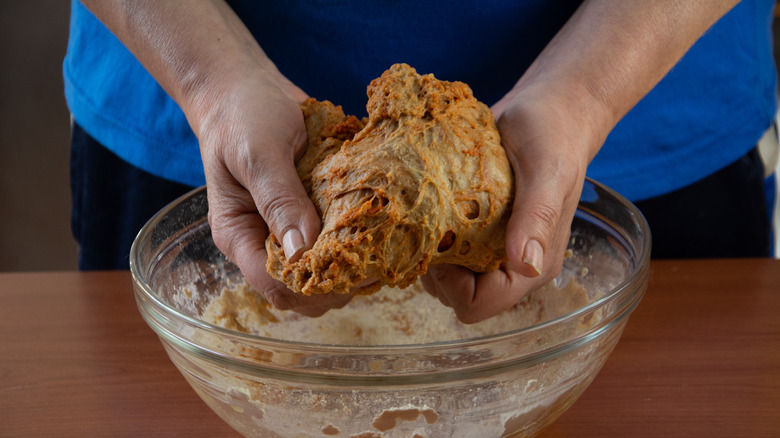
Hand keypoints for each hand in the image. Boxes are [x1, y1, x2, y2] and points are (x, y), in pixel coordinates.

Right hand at [195, 66, 353, 316]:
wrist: (247, 85)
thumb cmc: (243, 115)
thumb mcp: (259, 153)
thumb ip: (279, 200)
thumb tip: (301, 251)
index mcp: (240, 236)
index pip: (276, 286)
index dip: (315, 287)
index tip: (354, 268)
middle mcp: (263, 241)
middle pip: (303, 289)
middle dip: (339, 282)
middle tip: (377, 259)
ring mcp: (288, 230)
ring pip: (322, 271)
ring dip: (352, 264)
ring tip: (381, 245)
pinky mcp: (310, 214)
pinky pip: (334, 242)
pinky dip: (355, 241)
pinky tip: (377, 229)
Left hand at [422, 94, 589, 322]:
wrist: (549, 108)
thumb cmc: (554, 136)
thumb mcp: (548, 172)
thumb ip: (537, 218)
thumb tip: (527, 266)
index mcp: (532, 265)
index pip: (480, 304)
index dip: (452, 285)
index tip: (442, 241)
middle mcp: (510, 263)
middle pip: (456, 295)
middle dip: (435, 268)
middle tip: (431, 221)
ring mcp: (490, 247)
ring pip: (443, 275)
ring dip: (428, 249)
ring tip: (429, 209)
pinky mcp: (474, 228)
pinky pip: (442, 248)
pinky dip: (429, 232)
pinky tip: (429, 203)